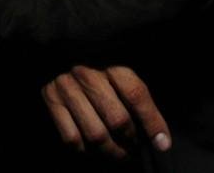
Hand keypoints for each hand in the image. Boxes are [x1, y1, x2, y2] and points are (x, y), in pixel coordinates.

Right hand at [42, 64, 170, 160]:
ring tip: (119, 153)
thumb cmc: (99, 74)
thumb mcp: (120, 78)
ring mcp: (67, 86)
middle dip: (130, 140)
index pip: (136, 94)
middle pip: (117, 119)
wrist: (59, 59)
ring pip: (96, 135)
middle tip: (134, 147)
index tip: (162, 143)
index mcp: (111, 62)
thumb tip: (161, 141)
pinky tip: (92, 147)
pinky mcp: (51, 100)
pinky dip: (85, 151)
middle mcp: (88, 73)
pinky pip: (72, 139)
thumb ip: (138, 102)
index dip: (152, 122)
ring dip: (111, 152)